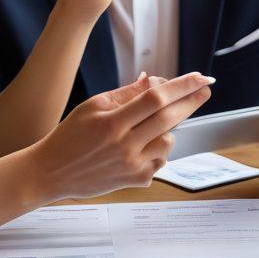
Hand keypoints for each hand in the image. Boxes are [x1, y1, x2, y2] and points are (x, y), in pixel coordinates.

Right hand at [33, 72, 212, 200]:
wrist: (52, 172)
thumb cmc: (70, 135)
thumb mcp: (93, 106)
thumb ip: (126, 94)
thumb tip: (154, 80)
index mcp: (112, 123)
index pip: (155, 99)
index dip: (180, 86)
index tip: (198, 77)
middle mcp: (125, 146)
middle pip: (169, 118)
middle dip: (191, 101)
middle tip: (205, 88)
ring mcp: (133, 166)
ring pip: (168, 140)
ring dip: (166, 128)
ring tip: (146, 126)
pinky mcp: (137, 180)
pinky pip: (160, 159)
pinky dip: (157, 149)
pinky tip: (139, 147)